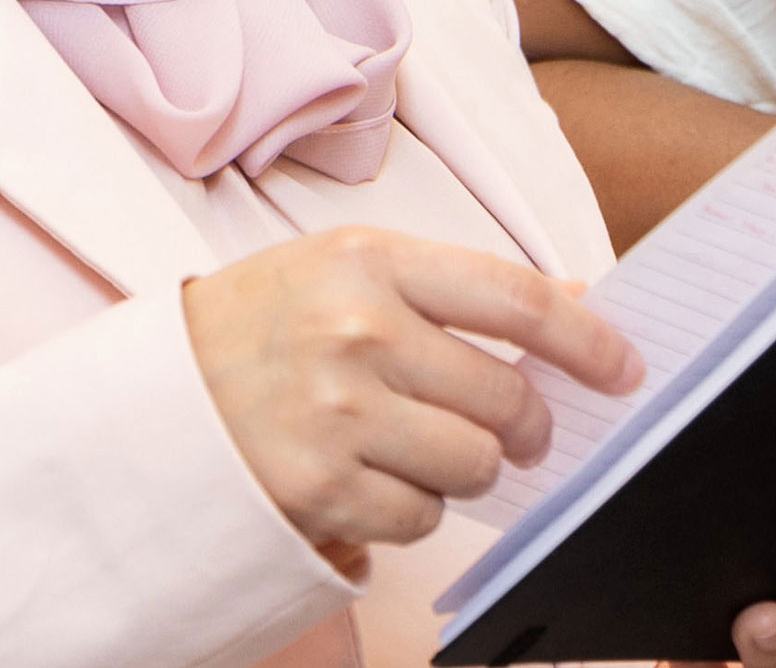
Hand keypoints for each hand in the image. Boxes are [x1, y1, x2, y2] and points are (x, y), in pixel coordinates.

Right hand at [182, 228, 641, 568]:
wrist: (152, 396)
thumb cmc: (260, 325)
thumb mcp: (348, 272)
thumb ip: (457, 287)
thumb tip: (579, 303)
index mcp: (368, 260)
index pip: (515, 298)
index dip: (586, 340)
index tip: (622, 368)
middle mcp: (355, 331)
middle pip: (506, 398)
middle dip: (528, 425)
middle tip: (517, 431)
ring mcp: (336, 413)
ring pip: (475, 465)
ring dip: (467, 469)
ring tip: (420, 448)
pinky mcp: (320, 488)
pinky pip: (423, 516)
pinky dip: (414, 508)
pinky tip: (375, 478)